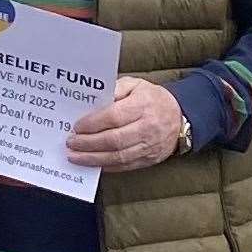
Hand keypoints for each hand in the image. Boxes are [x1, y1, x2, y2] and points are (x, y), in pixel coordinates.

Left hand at [66, 77, 185, 172]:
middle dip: (89, 143)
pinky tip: (93, 163)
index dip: (93, 123)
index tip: (76, 126)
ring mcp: (150, 146)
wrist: (180, 116)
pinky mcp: (150, 160)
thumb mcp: (135, 84)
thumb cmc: (152, 98)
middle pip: (114, 140)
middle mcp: (147, 128)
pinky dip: (107, 166)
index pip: (114, 117)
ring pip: (118, 156)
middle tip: (71, 143)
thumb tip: (93, 99)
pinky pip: (125, 166)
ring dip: (94, 158)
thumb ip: (114, 89)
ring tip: (75, 156)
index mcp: (143, 106)